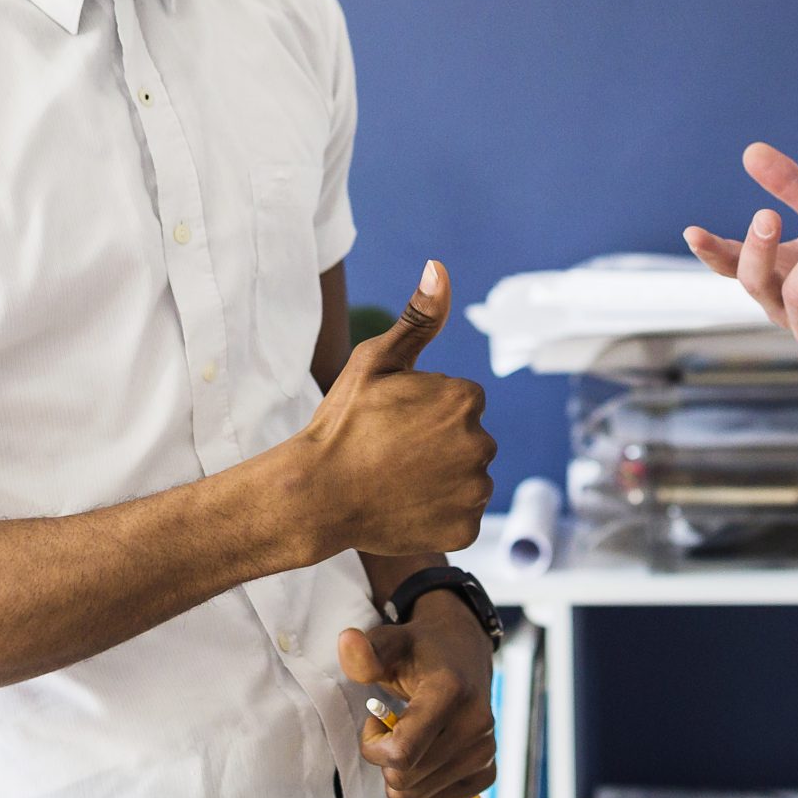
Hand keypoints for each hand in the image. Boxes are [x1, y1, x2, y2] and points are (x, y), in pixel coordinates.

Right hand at [279, 262, 494, 563]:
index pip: (464, 402)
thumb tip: (440, 268)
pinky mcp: (467, 528)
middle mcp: (481, 444)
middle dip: (440, 444)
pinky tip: (406, 506)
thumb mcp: (373, 362)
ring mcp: (475, 490)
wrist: (315, 495)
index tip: (395, 423)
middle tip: (393, 453)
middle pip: (470, 439)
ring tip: (397, 480)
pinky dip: (441, 513)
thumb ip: (417, 319)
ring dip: (443, 479)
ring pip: (469, 477)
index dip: (427, 411)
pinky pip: (463, 515)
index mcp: (464, 400)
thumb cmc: (341, 424)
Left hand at [340, 605, 496, 797]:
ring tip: (410, 738)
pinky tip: (425, 754)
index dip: (372, 745)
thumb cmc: (420, 651)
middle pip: (403, 781)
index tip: (374, 719)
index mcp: (451, 692)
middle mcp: (477, 725)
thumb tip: (346, 640)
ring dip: (400, 773)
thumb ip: (366, 651)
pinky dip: (419, 786)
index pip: (401, 754)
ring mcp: (485, 752)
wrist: (465, 654)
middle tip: (393, 727)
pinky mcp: (486, 772)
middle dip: (384, 759)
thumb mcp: (389, 643)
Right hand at [683, 142, 797, 369]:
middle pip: (755, 282)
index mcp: (775, 273)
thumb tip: (751, 151)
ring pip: (797, 299)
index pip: (733, 264)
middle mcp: (784, 306)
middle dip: (758, 250)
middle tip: (767, 214)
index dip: (712, 251)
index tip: (692, 232)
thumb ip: (792, 187)